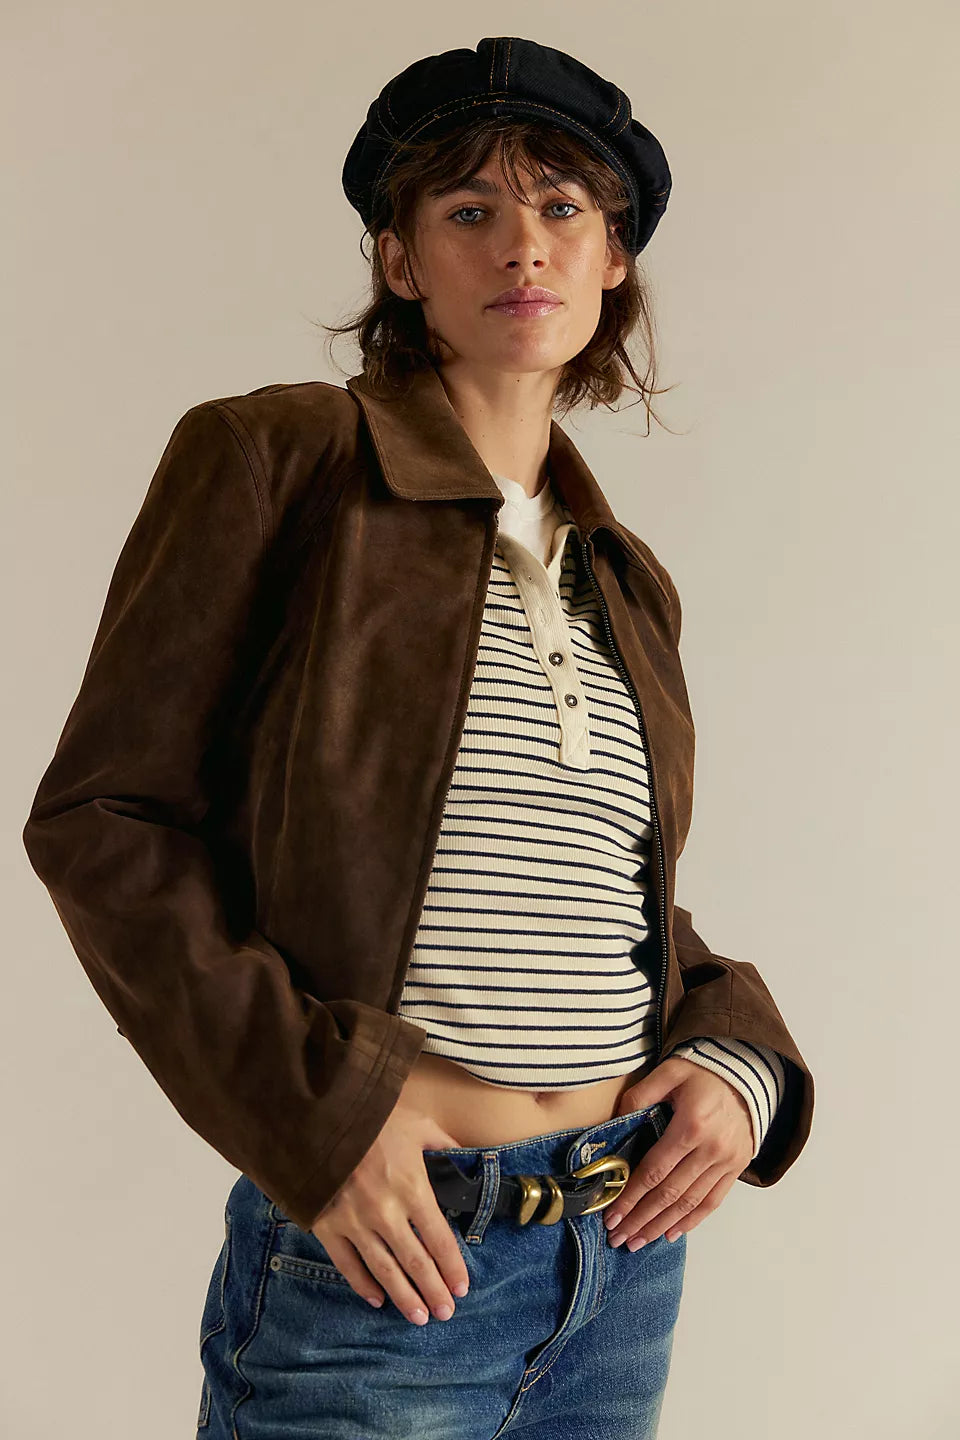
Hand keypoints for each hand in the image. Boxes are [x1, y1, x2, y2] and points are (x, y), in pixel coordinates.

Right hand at [307, 1099, 469, 1325]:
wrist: (321, 1114)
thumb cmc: (373, 1117)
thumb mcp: (418, 1123)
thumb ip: (443, 1143)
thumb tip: (465, 1155)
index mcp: (413, 1188)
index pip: (439, 1239)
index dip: (453, 1267)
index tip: (462, 1288)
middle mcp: (387, 1212)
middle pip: (416, 1263)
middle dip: (433, 1291)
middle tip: (445, 1313)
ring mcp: (355, 1222)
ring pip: (384, 1271)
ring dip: (403, 1297)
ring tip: (418, 1317)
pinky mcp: (328, 1225)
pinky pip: (347, 1263)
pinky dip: (362, 1284)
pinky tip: (376, 1298)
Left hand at [604, 1056, 754, 1249]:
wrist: (747, 1073)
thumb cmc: (703, 1071)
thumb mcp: (669, 1071)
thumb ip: (641, 1094)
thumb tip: (618, 1121)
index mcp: (691, 1126)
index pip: (655, 1171)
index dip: (632, 1196)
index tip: (612, 1215)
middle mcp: (710, 1150)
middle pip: (670, 1194)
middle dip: (641, 1218)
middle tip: (619, 1237)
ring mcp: (726, 1162)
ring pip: (690, 1203)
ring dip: (661, 1225)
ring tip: (638, 1241)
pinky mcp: (736, 1168)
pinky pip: (713, 1201)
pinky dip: (692, 1220)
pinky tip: (670, 1232)